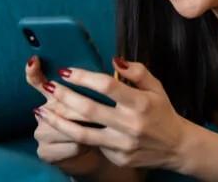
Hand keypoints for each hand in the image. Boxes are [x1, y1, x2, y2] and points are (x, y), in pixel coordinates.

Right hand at [26, 56, 105, 176]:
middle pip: (61, 107)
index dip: (33, 72)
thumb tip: (110, 64)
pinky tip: (90, 146)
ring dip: (89, 130)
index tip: (33, 60)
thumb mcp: (95, 102)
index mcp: (52, 96)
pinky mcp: (45, 152)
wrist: (89, 154)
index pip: (37, 81)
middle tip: (104, 114)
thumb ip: (94, 87)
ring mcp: (40, 133)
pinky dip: (85, 146)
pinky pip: (71, 145)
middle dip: (85, 111)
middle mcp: (42, 112)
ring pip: (67, 127)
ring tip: (100, 130)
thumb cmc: (94, 124)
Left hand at [34, 58, 189, 171]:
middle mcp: (131, 124)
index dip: (84, 77)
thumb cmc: (163, 112)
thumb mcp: (156, 87)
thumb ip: (137, 71)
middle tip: (48, 86)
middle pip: (89, 109)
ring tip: (41, 111)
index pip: (107, 86)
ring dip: (58, 121)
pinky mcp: (118, 157)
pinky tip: (61, 126)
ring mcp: (123, 144)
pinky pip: (92, 144)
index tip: (66, 71)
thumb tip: (114, 60)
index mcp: (141, 102)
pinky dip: (75, 135)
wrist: (176, 147)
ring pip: (82, 133)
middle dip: (64, 96)